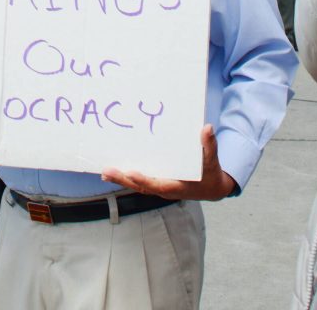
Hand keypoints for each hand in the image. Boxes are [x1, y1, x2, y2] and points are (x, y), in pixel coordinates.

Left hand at [101, 125, 235, 201]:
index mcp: (178, 186)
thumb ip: (209, 146)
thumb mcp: (212, 161)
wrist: (212, 188)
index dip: (144, 180)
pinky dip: (128, 177)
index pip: (158, 184)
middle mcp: (166, 188)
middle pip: (142, 186)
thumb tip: (207, 128)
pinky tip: (116, 170)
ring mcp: (160, 186)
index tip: (131, 174)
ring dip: (122, 179)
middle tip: (107, 172)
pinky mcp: (157, 182)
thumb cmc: (211, 174)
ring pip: (138, 185)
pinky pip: (140, 181)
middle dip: (124, 179)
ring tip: (105, 172)